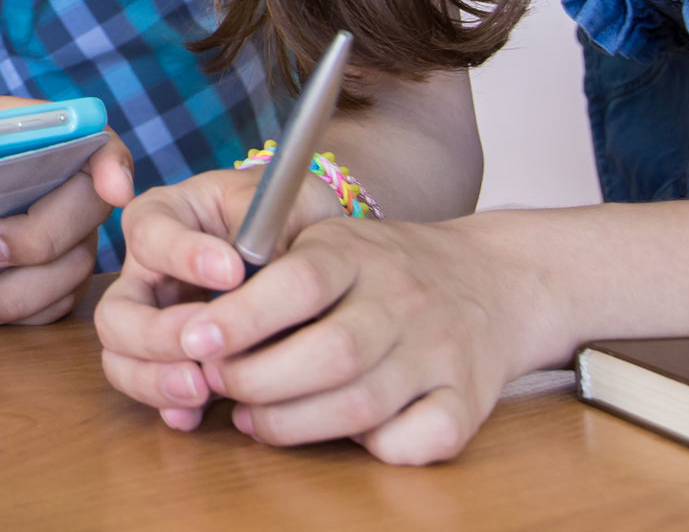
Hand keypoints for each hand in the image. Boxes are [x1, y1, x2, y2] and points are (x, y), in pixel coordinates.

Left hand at [0, 99, 134, 327]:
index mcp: (14, 133)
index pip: (87, 134)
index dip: (108, 158)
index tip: (109, 189)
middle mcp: (48, 181)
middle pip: (86, 208)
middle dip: (42, 234)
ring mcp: (54, 234)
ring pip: (75, 266)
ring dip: (27, 290)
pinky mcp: (45, 279)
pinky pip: (59, 303)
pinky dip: (28, 314)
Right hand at [95, 165, 342, 430]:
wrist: (315, 260)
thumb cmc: (290, 217)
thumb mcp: (284, 203)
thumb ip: (268, 226)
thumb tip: (254, 269)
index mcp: (164, 218)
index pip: (149, 234)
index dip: (184, 255)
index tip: (234, 271)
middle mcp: (146, 274)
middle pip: (116, 311)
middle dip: (155, 334)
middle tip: (203, 344)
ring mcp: (155, 322)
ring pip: (120, 358)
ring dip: (154, 378)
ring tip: (200, 386)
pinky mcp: (176, 362)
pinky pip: (151, 391)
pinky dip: (170, 406)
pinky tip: (196, 414)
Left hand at [127, 211, 546, 464]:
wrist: (494, 278)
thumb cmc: (382, 268)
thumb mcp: (327, 242)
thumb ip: (269, 274)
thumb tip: (194, 327)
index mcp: (355, 250)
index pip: (297, 281)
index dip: (241, 316)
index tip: (194, 338)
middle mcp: (403, 298)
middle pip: (328, 354)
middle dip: (258, 382)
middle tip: (217, 385)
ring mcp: (440, 350)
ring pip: (363, 404)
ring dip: (294, 423)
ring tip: (252, 419)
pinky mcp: (469, 398)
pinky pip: (422, 439)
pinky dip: (377, 448)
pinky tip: (340, 437)